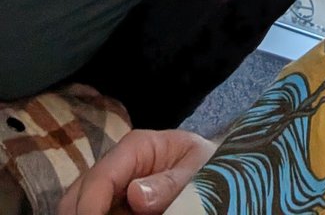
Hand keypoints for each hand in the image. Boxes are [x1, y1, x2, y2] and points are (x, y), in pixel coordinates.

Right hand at [57, 128, 216, 214]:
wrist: (216, 170)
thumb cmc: (207, 162)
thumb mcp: (198, 169)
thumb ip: (170, 182)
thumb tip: (135, 195)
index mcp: (135, 147)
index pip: (100, 178)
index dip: (91, 208)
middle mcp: (116, 165)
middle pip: (76, 196)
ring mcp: (111, 187)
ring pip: (78, 209)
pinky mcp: (113, 205)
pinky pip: (98, 212)